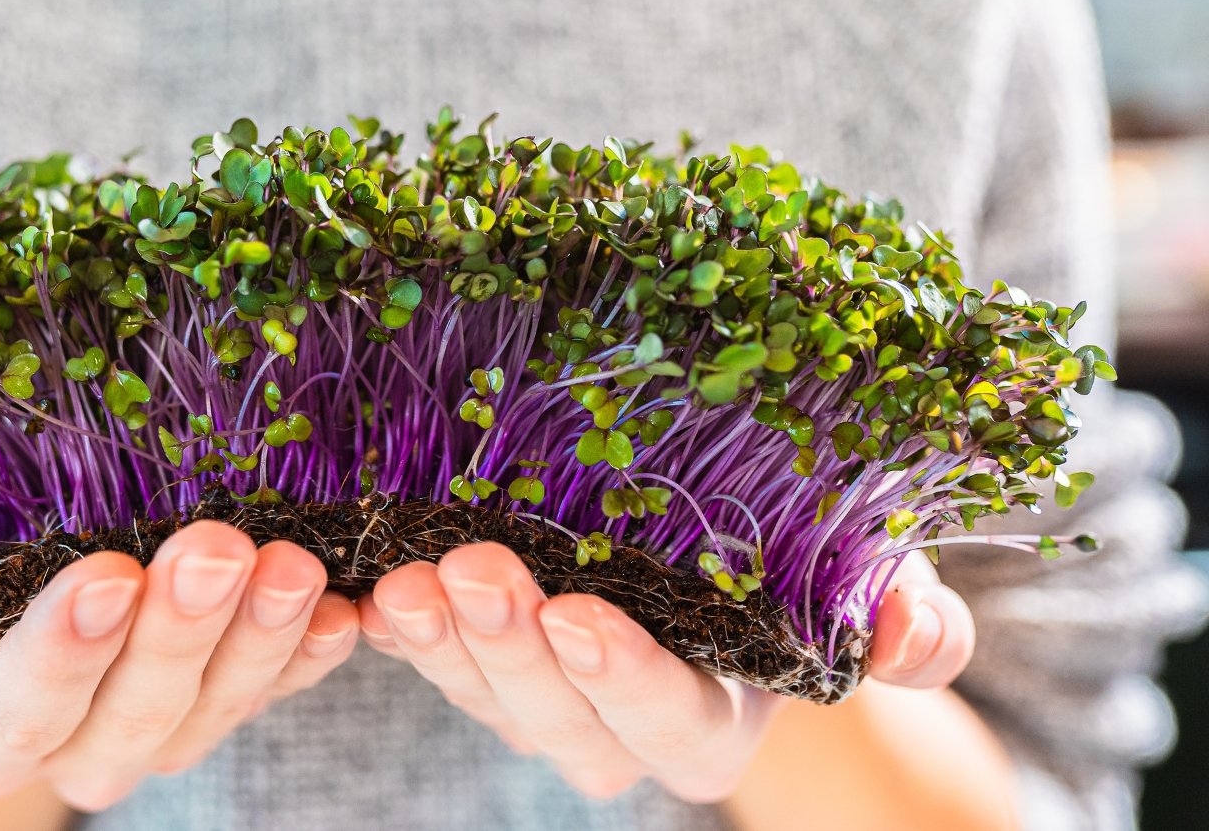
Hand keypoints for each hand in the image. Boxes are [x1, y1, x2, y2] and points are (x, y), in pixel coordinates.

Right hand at [0, 490, 360, 810]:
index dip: (65, 650)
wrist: (15, 538)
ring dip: (262, 638)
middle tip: (218, 546)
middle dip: (182, 634)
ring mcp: (168, 722)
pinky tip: (344, 602)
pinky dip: (316, 648)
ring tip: (293, 561)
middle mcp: (79, 742)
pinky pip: (285, 686)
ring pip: (221, 707)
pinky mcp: (237, 688)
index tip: (108, 573)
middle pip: (137, 713)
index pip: (20, 707)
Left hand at [356, 543, 972, 801]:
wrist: (723, 553)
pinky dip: (398, 627)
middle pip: (554, 713)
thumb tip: (911, 643)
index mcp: (707, 725)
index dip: (623, 676)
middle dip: (512, 649)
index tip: (582, 615)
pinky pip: (432, 656)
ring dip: (441, 640)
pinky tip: (369, 581)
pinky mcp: (481, 658)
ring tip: (409, 577)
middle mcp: (612, 727)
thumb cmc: (804, 566)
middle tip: (476, 572)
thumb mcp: (873, 580)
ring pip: (481, 691)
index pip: (665, 716)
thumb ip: (908, 620)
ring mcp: (538, 697)